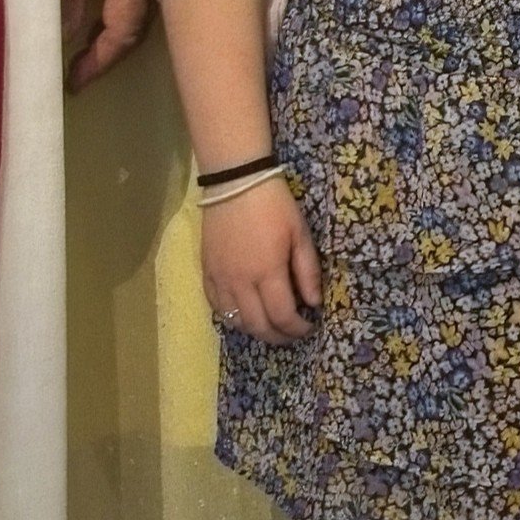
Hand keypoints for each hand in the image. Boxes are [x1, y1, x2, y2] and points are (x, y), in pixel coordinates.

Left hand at [60, 0, 151, 89]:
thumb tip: (66, 35)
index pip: (123, 30)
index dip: (100, 61)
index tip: (74, 82)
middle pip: (136, 32)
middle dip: (107, 58)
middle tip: (75, 78)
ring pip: (139, 20)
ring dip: (112, 42)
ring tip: (81, 61)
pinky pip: (136, 4)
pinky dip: (116, 24)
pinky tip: (93, 32)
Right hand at [199, 177, 322, 343]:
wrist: (235, 184)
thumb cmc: (274, 206)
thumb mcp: (300, 234)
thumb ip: (307, 271)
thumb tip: (314, 303)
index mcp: (267, 273)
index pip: (282, 316)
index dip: (298, 329)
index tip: (310, 327)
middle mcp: (240, 283)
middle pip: (258, 325)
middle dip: (279, 336)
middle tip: (293, 334)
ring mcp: (220, 279)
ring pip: (235, 321)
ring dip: (255, 330)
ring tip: (272, 327)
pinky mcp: (206, 272)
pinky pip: (216, 307)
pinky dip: (232, 318)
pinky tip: (245, 315)